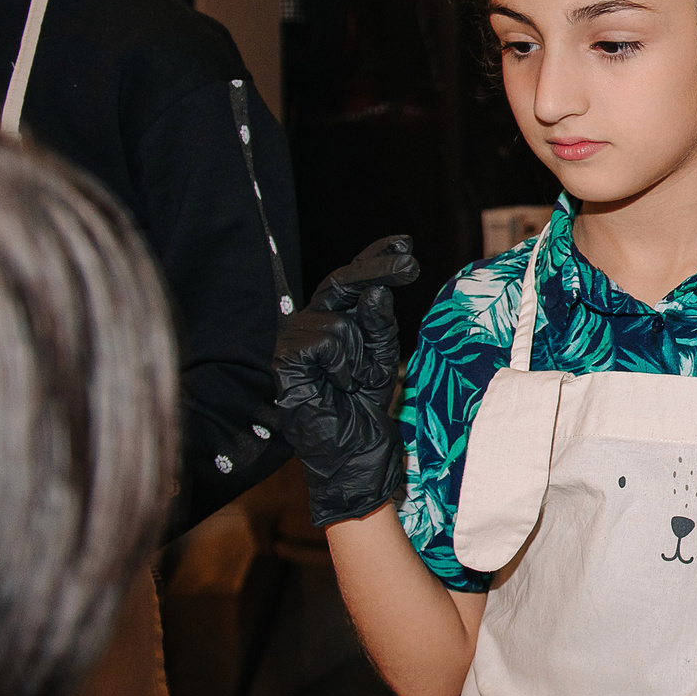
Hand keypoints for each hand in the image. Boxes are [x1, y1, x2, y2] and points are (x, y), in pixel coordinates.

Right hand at [274, 235, 419, 526]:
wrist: (353, 451)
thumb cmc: (366, 405)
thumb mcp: (383, 356)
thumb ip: (379, 324)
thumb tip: (376, 292)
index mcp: (332, 320)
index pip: (350, 280)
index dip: (375, 257)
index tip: (404, 244)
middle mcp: (309, 324)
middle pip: (341, 283)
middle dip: (378, 270)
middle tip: (411, 265)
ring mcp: (292, 340)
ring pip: (341, 320)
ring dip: (362, 352)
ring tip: (356, 381)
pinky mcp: (285, 360)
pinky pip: (328, 341)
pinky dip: (344, 365)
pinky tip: (339, 386)